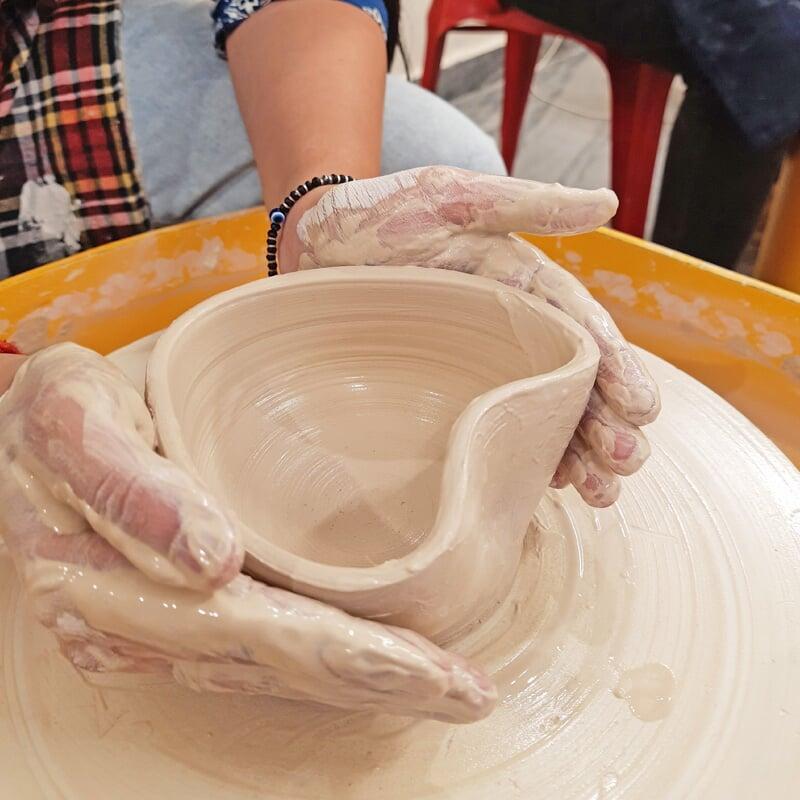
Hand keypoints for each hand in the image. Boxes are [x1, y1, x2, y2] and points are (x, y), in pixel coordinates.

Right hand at [0, 346, 493, 720]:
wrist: (38, 431)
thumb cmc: (61, 411)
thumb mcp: (73, 415)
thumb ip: (129, 486)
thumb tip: (208, 559)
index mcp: (109, 583)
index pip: (251, 630)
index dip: (343, 653)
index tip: (427, 668)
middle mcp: (142, 627)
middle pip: (276, 664)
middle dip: (376, 683)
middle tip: (466, 694)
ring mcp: (163, 633)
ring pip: (272, 673)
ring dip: (362, 687)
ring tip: (447, 691)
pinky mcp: (180, 624)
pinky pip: (257, 659)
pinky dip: (324, 669)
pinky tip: (376, 673)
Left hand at [281, 166, 660, 506]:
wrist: (314, 248)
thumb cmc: (381, 215)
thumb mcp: (451, 198)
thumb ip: (525, 205)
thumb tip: (609, 202)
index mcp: (524, 288)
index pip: (584, 333)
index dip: (617, 370)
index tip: (642, 408)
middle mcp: (512, 334)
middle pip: (573, 385)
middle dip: (605, 426)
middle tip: (626, 462)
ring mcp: (480, 369)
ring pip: (541, 416)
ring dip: (577, 456)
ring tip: (602, 493)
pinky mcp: (446, 396)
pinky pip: (492, 433)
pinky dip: (524, 461)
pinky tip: (551, 487)